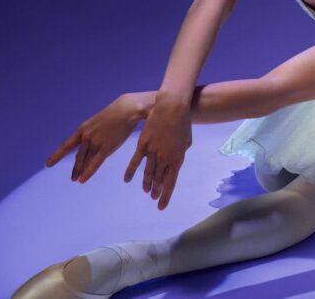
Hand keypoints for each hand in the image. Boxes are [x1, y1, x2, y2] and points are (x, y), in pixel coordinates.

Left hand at [45, 92, 153, 182]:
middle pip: (78, 156)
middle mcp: (86, 137)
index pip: (66, 146)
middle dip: (75, 168)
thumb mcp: (97, 124)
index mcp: (82, 129)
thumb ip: (91, 136)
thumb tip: (88, 150)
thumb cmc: (113, 117)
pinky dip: (88, 172)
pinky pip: (95, 163)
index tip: (48, 164)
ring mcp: (95, 142)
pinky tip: (82, 180)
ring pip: (85, 160)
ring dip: (80, 171)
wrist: (126, 110)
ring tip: (77, 179)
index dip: (56, 156)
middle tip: (72, 178)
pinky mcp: (106, 147)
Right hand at [124, 92, 192, 210]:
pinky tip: (128, 180)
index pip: (170, 183)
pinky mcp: (143, 144)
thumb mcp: (186, 141)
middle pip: (159, 179)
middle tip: (153, 196)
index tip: (160, 206)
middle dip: (156, 190)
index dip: (165, 196)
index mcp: (177, 159)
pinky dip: (131, 171)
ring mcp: (152, 151)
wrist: (172, 107)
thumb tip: (173, 162)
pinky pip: (135, 161)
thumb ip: (180, 153)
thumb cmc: (183, 123)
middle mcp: (164, 158)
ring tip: (146, 191)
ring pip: (147, 172)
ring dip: (146, 183)